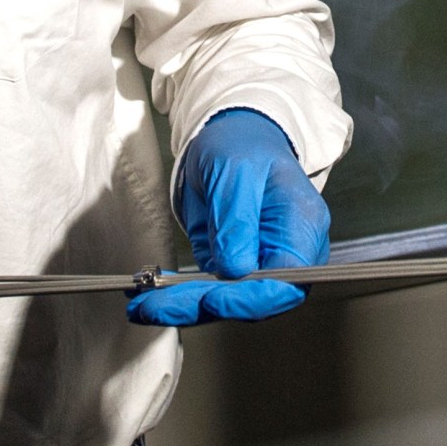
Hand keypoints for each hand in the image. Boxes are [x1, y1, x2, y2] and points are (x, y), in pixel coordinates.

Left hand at [126, 108, 328, 325]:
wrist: (231, 139)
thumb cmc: (244, 146)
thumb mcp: (237, 170)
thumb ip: (237, 219)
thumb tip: (236, 270)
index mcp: (302, 228)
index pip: (286, 281)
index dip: (251, 297)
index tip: (212, 298)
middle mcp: (285, 255)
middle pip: (255, 299)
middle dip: (205, 305)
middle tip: (160, 302)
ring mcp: (258, 265)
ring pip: (227, 302)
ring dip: (183, 307)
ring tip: (144, 304)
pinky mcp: (231, 269)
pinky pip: (207, 292)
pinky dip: (177, 297)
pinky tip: (149, 297)